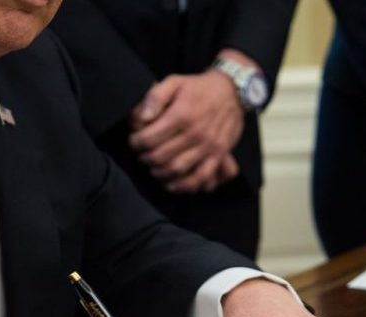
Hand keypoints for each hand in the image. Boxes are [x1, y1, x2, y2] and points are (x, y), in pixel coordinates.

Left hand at [128, 70, 243, 192]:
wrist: (232, 91)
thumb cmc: (199, 88)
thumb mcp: (174, 81)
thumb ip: (155, 97)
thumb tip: (143, 117)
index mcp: (182, 115)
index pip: (150, 138)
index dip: (136, 143)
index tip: (133, 141)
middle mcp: (195, 133)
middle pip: (160, 156)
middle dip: (145, 158)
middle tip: (141, 155)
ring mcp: (208, 146)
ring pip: (177, 169)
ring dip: (159, 172)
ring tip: (153, 167)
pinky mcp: (218, 155)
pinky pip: (200, 176)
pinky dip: (184, 185)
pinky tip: (171, 184)